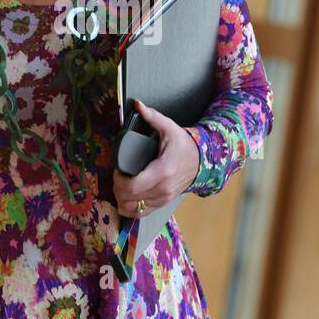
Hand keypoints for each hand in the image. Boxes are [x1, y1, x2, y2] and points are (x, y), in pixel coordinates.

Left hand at [112, 99, 200, 217]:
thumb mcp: (169, 128)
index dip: (118, 179)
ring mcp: (162, 199)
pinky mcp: (161, 204)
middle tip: (118, 174)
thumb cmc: (183, 145)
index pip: (131, 186)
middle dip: (117, 186)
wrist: (201, 161)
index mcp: (162, 171)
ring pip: (131, 208)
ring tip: (121, 183)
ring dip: (121, 197)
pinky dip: (128, 207)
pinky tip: (125, 197)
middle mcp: (162, 189)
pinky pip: (139, 213)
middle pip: (128, 197)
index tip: (118, 169)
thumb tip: (137, 105)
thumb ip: (152, 117)